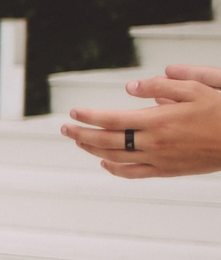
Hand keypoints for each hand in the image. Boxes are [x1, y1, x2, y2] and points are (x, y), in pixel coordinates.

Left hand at [62, 66, 220, 177]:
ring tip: (79, 142)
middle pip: (107, 140)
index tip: (73, 112)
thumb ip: (161, 86)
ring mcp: (159, 159)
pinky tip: (104, 163)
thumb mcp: (196, 89)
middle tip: (64, 129)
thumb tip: (129, 87)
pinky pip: (133, 173)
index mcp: (158, 120)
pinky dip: (114, 169)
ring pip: (116, 158)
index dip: (89, 116)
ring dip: (93, 150)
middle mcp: (154, 142)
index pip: (112, 119)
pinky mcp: (167, 171)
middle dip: (82, 134)